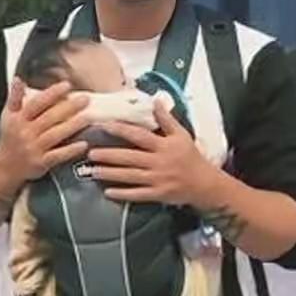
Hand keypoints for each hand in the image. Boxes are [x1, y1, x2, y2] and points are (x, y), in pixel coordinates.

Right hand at [0, 78, 91, 181]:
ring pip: (55, 135)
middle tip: (85, 99)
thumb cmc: (10, 138)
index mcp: (19, 119)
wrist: (4, 167)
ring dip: (72, 126)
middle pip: (49, 118)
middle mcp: (26, 133)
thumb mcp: (8, 116)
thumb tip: (19, 79)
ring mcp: (34, 148)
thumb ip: (15, 97)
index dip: (52, 93)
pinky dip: (71, 150)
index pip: (37, 103)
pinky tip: (84, 144)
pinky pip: (58, 156)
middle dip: (68, 107)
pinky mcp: (41, 163)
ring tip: (88, 117)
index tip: (67, 85)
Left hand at [88, 100, 216, 204]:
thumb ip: (166, 119)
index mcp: (163, 145)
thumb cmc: (191, 157)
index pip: (139, 135)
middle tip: (90, 153)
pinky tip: (108, 192)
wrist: (205, 184)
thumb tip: (155, 101)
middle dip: (109, 156)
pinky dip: (123, 194)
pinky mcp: (158, 194)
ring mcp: (157, 180)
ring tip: (93, 171)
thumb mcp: (181, 134)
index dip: (121, 130)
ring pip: (130, 176)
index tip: (104, 126)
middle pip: (130, 157)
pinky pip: (137, 195)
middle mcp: (158, 162)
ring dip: (110, 174)